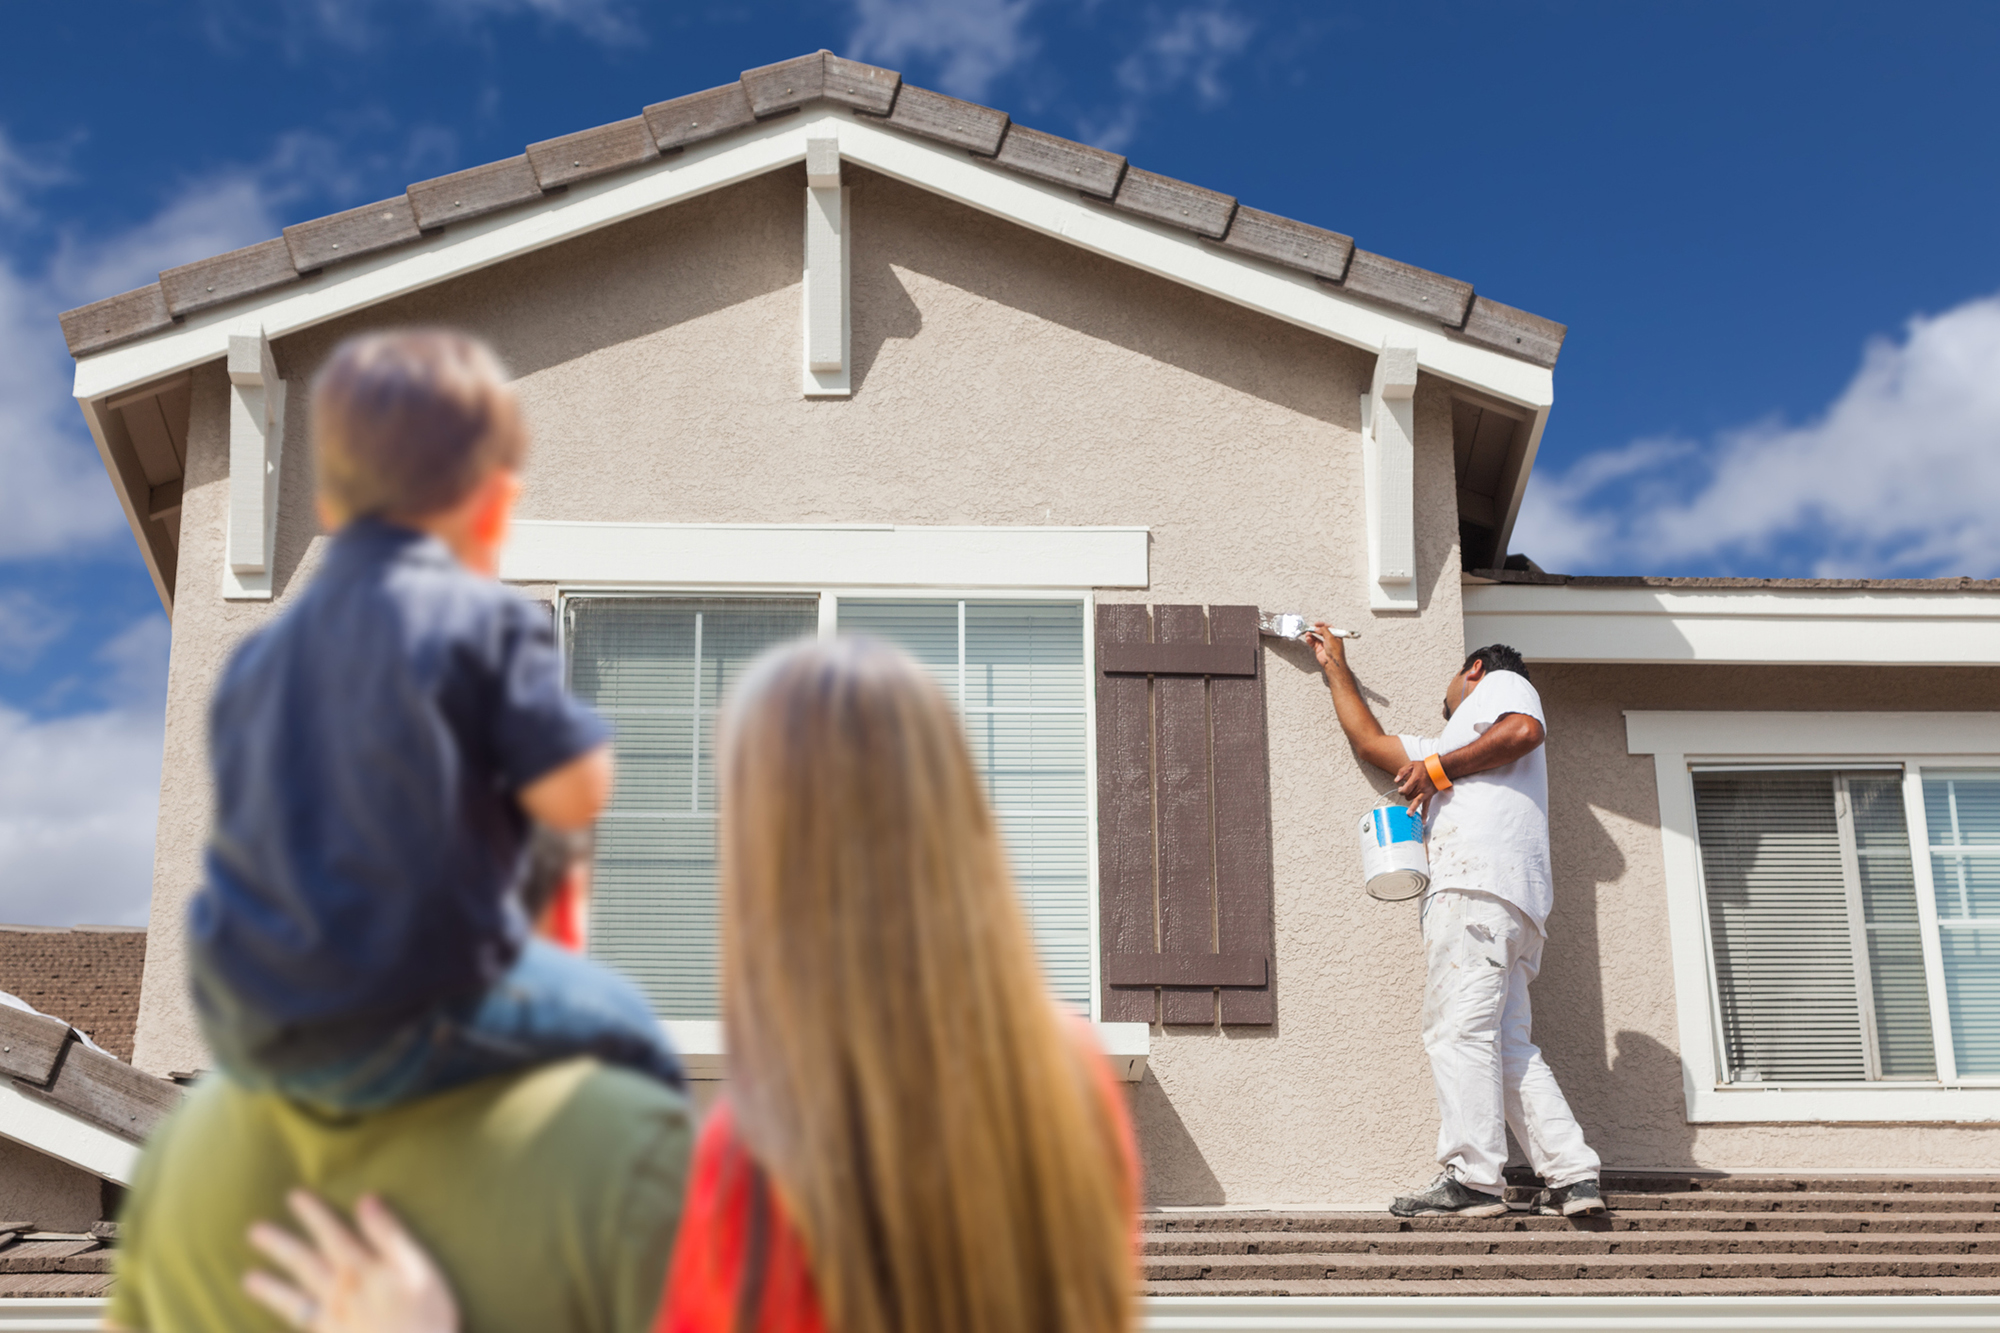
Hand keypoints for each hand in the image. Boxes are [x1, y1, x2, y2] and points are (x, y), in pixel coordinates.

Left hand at [244, 1191, 458, 1332]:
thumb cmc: (426, 1317)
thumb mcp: (417, 1268)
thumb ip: (389, 1234)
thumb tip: (366, 1200)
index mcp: (360, 1270)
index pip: (332, 1235)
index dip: (313, 1215)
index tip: (294, 1197)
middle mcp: (339, 1294)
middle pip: (304, 1265)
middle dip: (280, 1246)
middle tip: (254, 1232)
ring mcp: (333, 1323)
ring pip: (294, 1300)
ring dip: (271, 1288)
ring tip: (248, 1280)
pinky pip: (302, 1329)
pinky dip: (286, 1324)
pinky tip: (276, 1324)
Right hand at [1306, 622, 1346, 671]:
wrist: (1332, 662)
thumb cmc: (1335, 650)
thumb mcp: (1330, 637)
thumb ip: (1323, 630)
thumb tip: (1317, 628)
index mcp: (1335, 636)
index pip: (1329, 628)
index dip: (1323, 625)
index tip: (1317, 624)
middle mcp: (1330, 640)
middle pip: (1321, 632)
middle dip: (1316, 630)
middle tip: (1310, 628)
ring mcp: (1324, 645)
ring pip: (1316, 638)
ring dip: (1311, 635)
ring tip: (1307, 633)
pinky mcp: (1318, 649)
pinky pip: (1313, 643)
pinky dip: (1310, 640)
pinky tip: (1308, 638)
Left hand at [1395, 759, 1439, 816]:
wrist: (1438, 769)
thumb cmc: (1424, 766)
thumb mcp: (1412, 764)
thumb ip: (1402, 771)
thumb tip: (1396, 781)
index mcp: (1415, 779)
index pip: (1405, 790)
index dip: (1401, 791)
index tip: (1400, 789)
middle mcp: (1421, 787)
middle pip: (1409, 796)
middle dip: (1405, 795)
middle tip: (1405, 792)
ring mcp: (1425, 793)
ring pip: (1415, 802)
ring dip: (1411, 803)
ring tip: (1409, 811)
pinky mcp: (1429, 796)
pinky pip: (1427, 806)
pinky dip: (1425, 815)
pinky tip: (1423, 822)